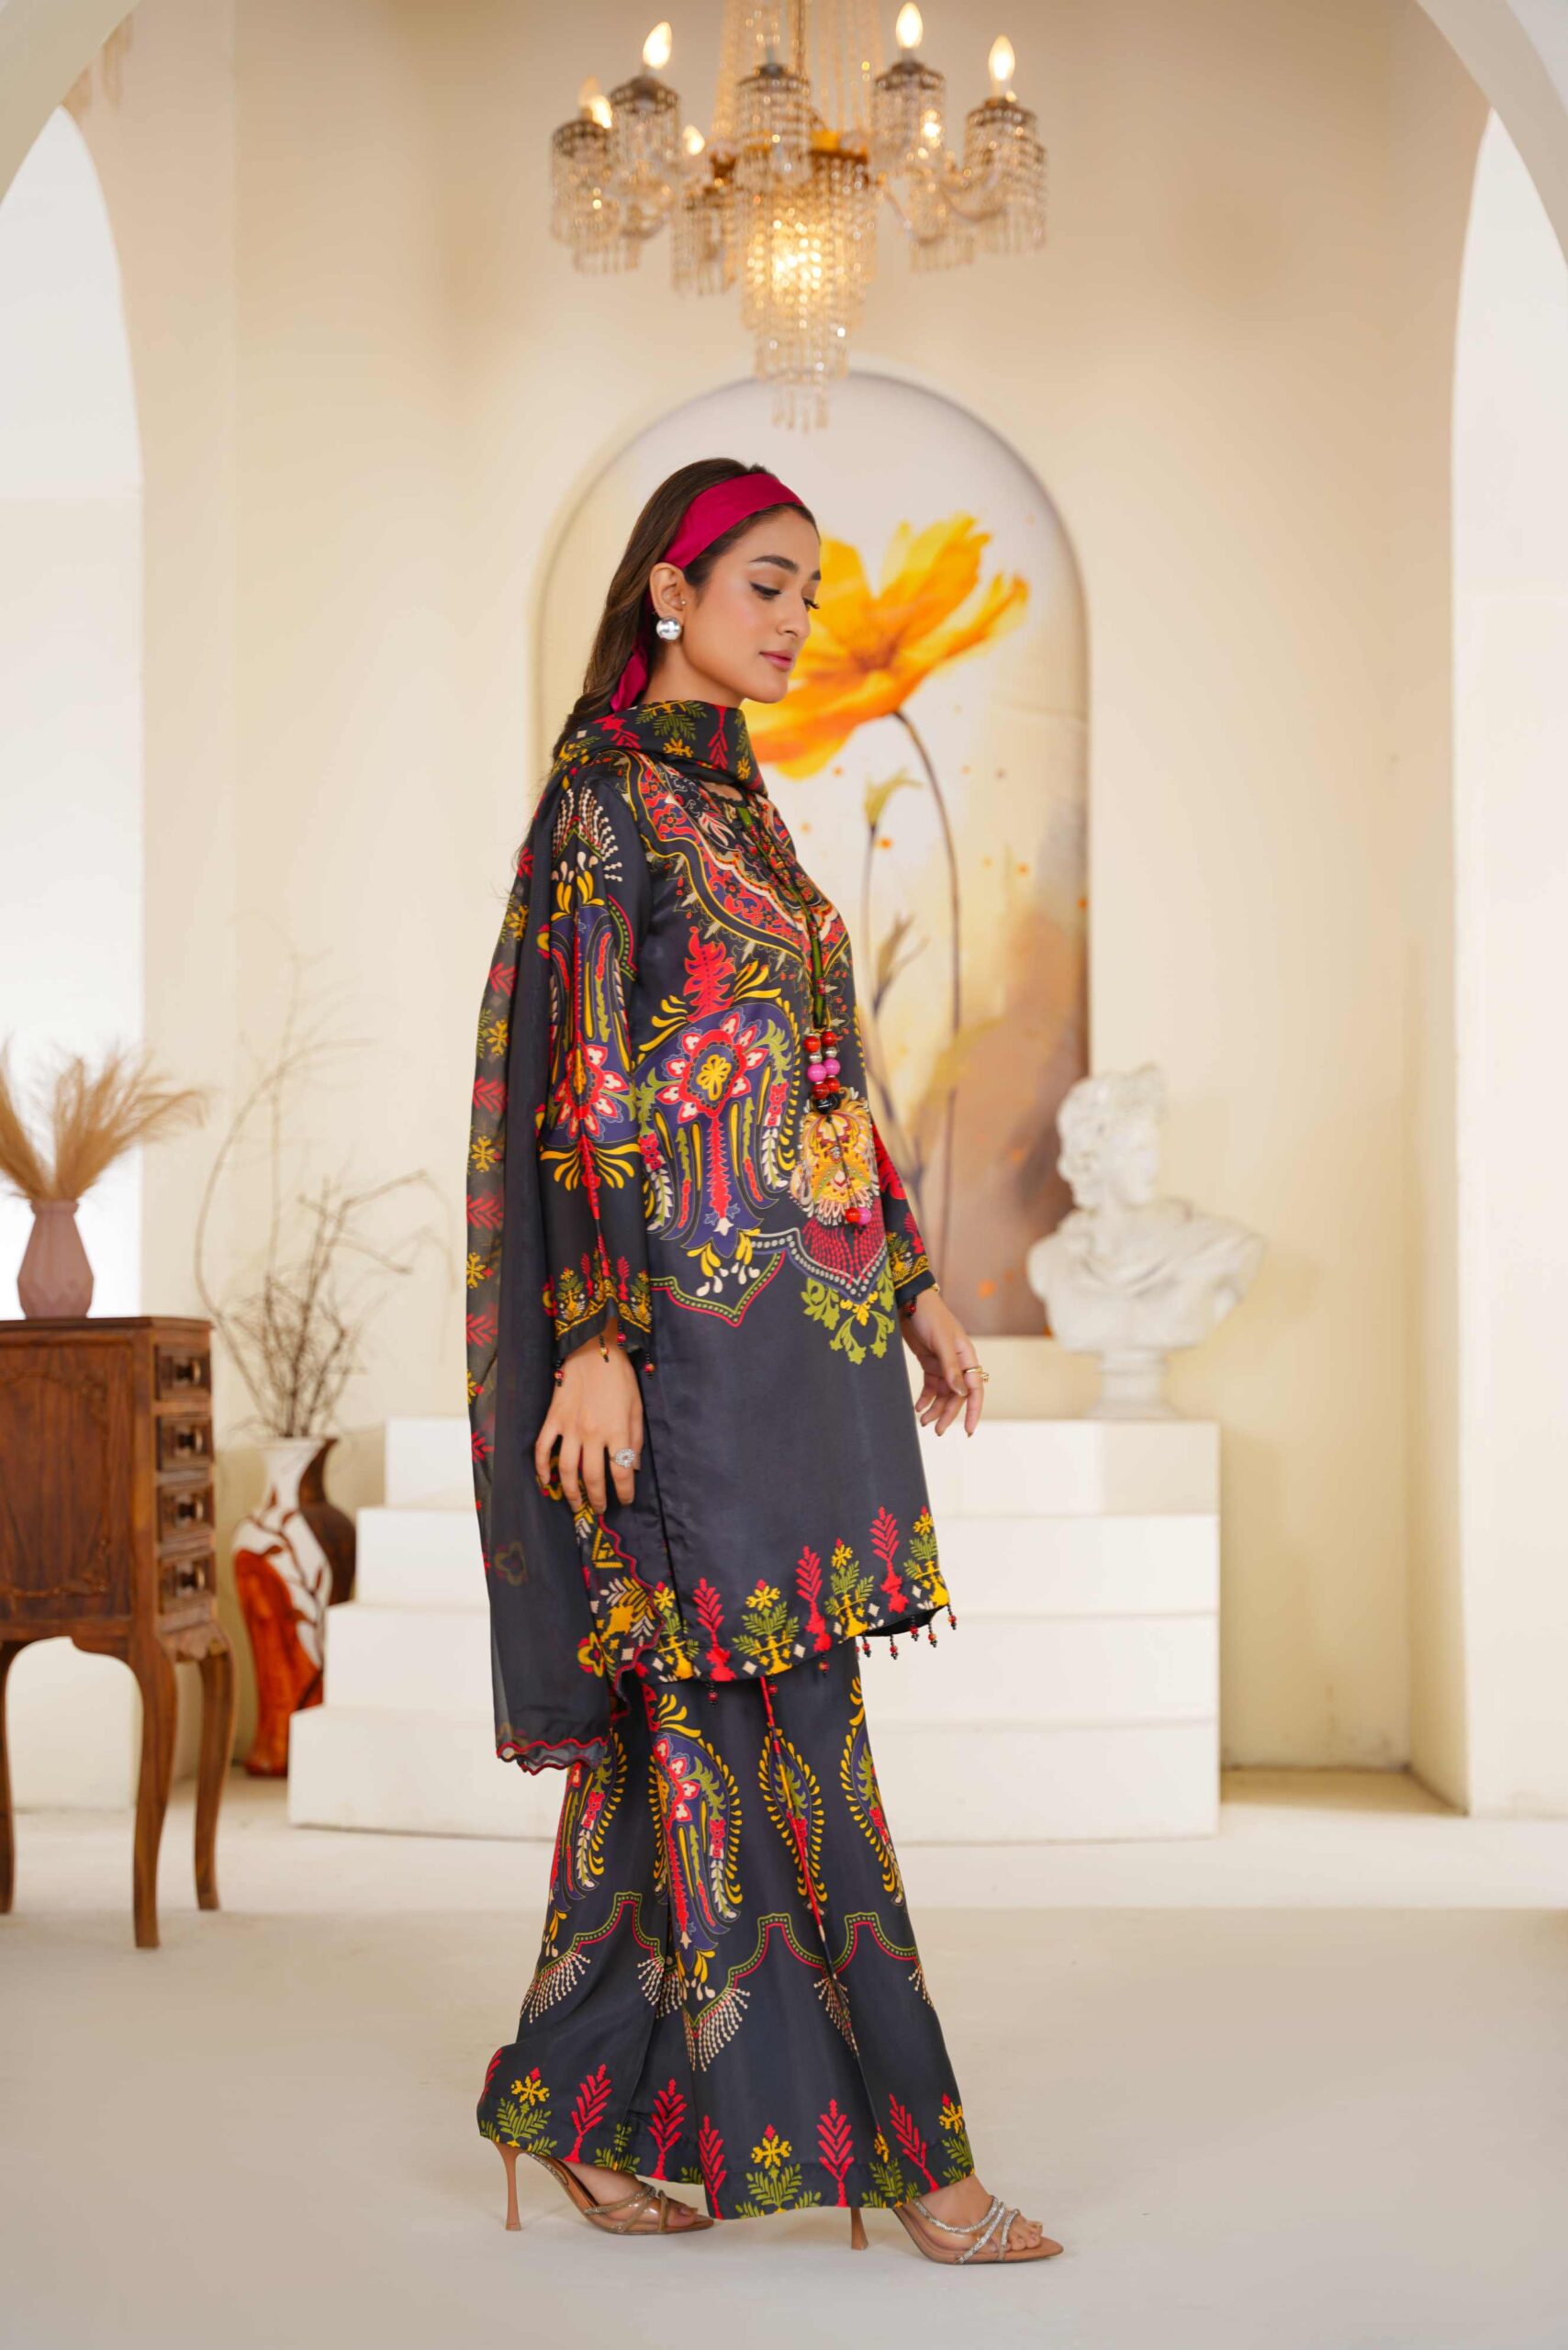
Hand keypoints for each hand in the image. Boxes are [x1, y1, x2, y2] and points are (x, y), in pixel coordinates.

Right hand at [535, 1325, 643, 1512]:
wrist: (593, 1349)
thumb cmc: (620, 1378)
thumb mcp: (636, 1408)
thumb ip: (635, 1440)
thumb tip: (632, 1468)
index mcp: (617, 1431)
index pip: (621, 1472)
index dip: (625, 1492)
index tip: (625, 1500)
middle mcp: (592, 1433)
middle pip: (593, 1477)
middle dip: (597, 1498)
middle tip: (600, 1509)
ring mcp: (569, 1427)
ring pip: (566, 1469)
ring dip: (571, 1492)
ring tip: (576, 1504)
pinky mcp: (553, 1419)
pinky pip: (542, 1448)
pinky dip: (541, 1468)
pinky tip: (546, 1482)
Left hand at [899, 1287, 986, 1435]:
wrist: (910, 1301)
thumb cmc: (930, 1316)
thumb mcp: (941, 1341)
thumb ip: (950, 1367)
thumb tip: (960, 1393)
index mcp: (967, 1357)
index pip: (974, 1390)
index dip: (972, 1411)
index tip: (967, 1430)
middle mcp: (958, 1363)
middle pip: (957, 1396)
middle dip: (948, 1414)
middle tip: (936, 1430)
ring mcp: (943, 1364)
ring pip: (943, 1394)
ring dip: (935, 1409)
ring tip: (923, 1421)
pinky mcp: (929, 1363)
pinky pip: (930, 1387)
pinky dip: (925, 1399)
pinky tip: (918, 1408)